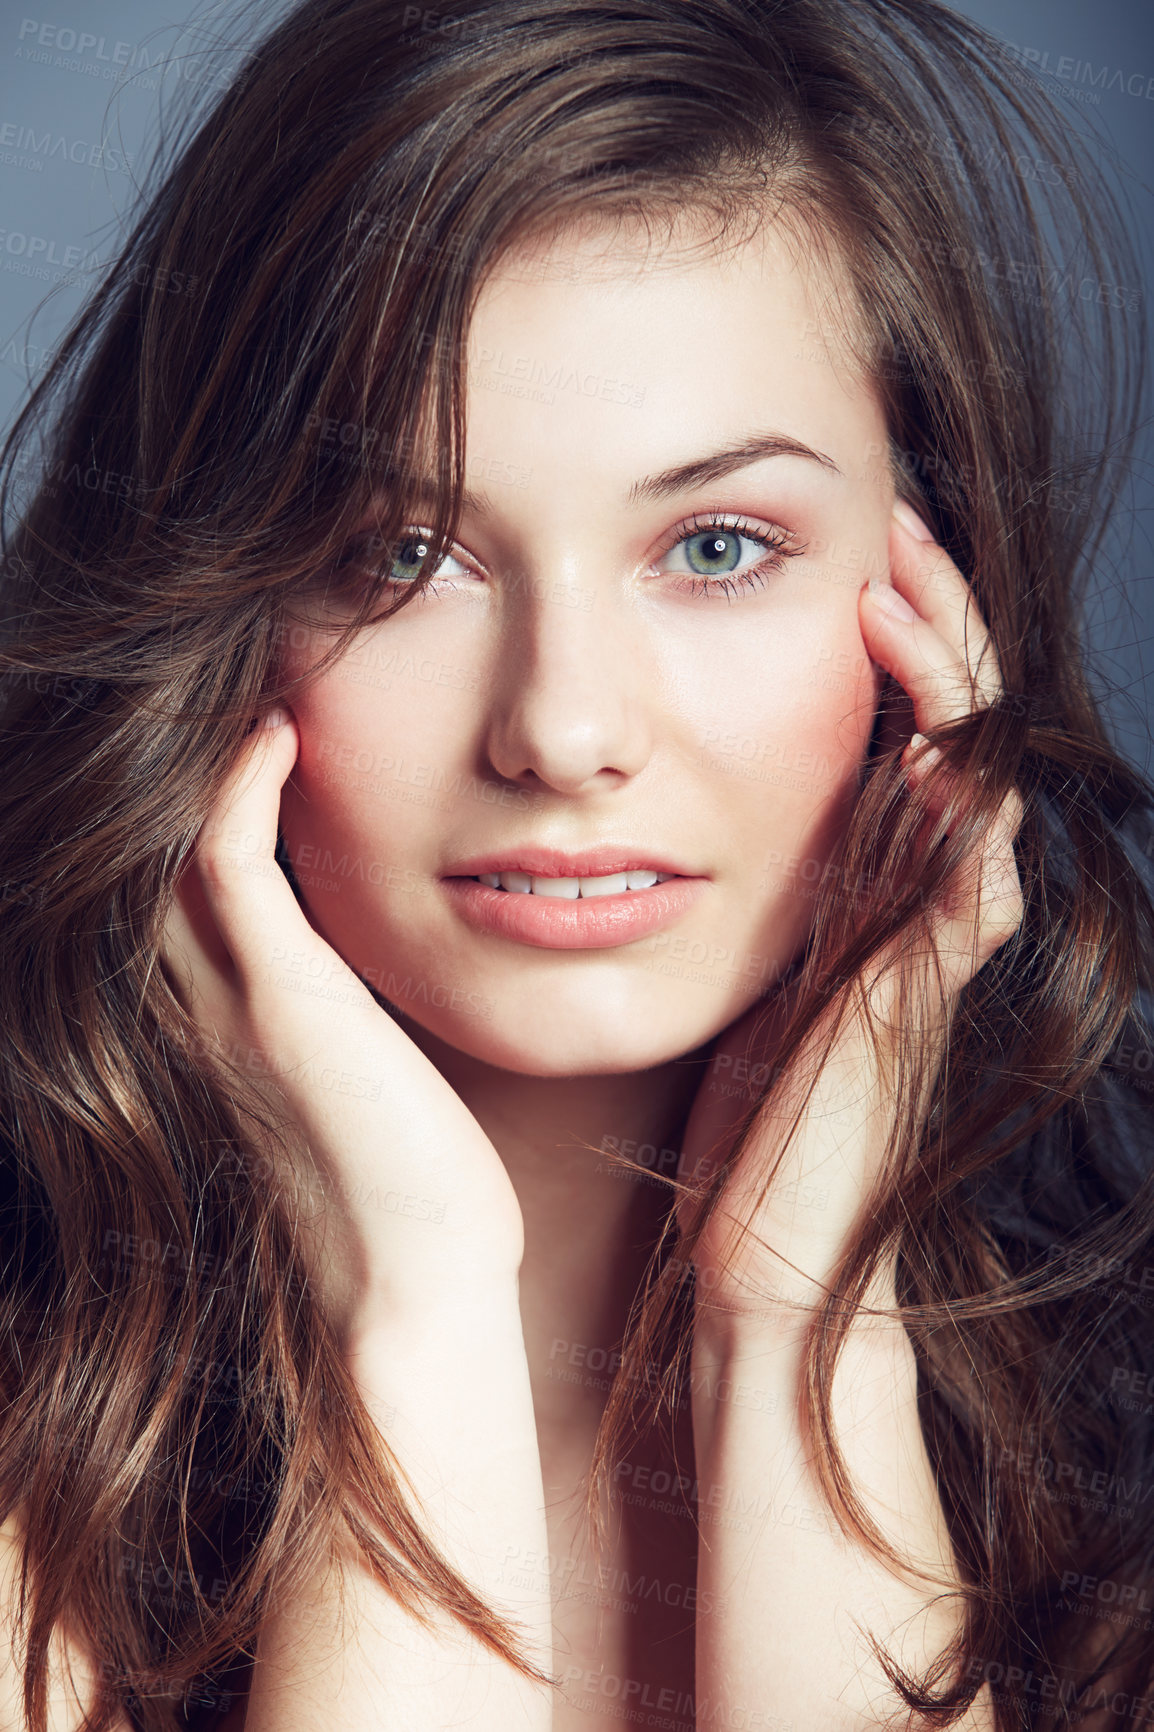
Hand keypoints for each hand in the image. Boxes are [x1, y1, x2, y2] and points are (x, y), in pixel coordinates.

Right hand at [161, 709, 523, 1335]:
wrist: (419, 1285)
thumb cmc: (412, 1196)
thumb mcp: (362, 1090)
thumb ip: (342, 1025)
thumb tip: (381, 983)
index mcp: (222, 1029)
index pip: (177, 894)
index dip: (195, 809)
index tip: (247, 737)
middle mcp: (200, 1012)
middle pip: (148, 859)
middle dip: (176, 774)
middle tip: (226, 690)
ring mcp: (230, 1006)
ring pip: (169, 849)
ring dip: (205, 763)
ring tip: (250, 691)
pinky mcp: (279, 1005)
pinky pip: (226, 866)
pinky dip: (242, 790)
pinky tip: (277, 735)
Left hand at [676, 500, 1024, 1321]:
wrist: (763, 1251)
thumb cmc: (725, 1121)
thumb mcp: (721, 974)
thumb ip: (715, 890)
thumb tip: (619, 812)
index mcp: (858, 878)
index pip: (891, 715)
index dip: (878, 629)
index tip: (831, 544)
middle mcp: (908, 890)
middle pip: (948, 716)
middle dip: (925, 614)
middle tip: (887, 520)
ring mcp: (927, 937)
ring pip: (973, 771)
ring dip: (942, 671)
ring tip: (897, 580)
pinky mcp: (921, 990)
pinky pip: (966, 868)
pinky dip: (949, 792)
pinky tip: (914, 723)